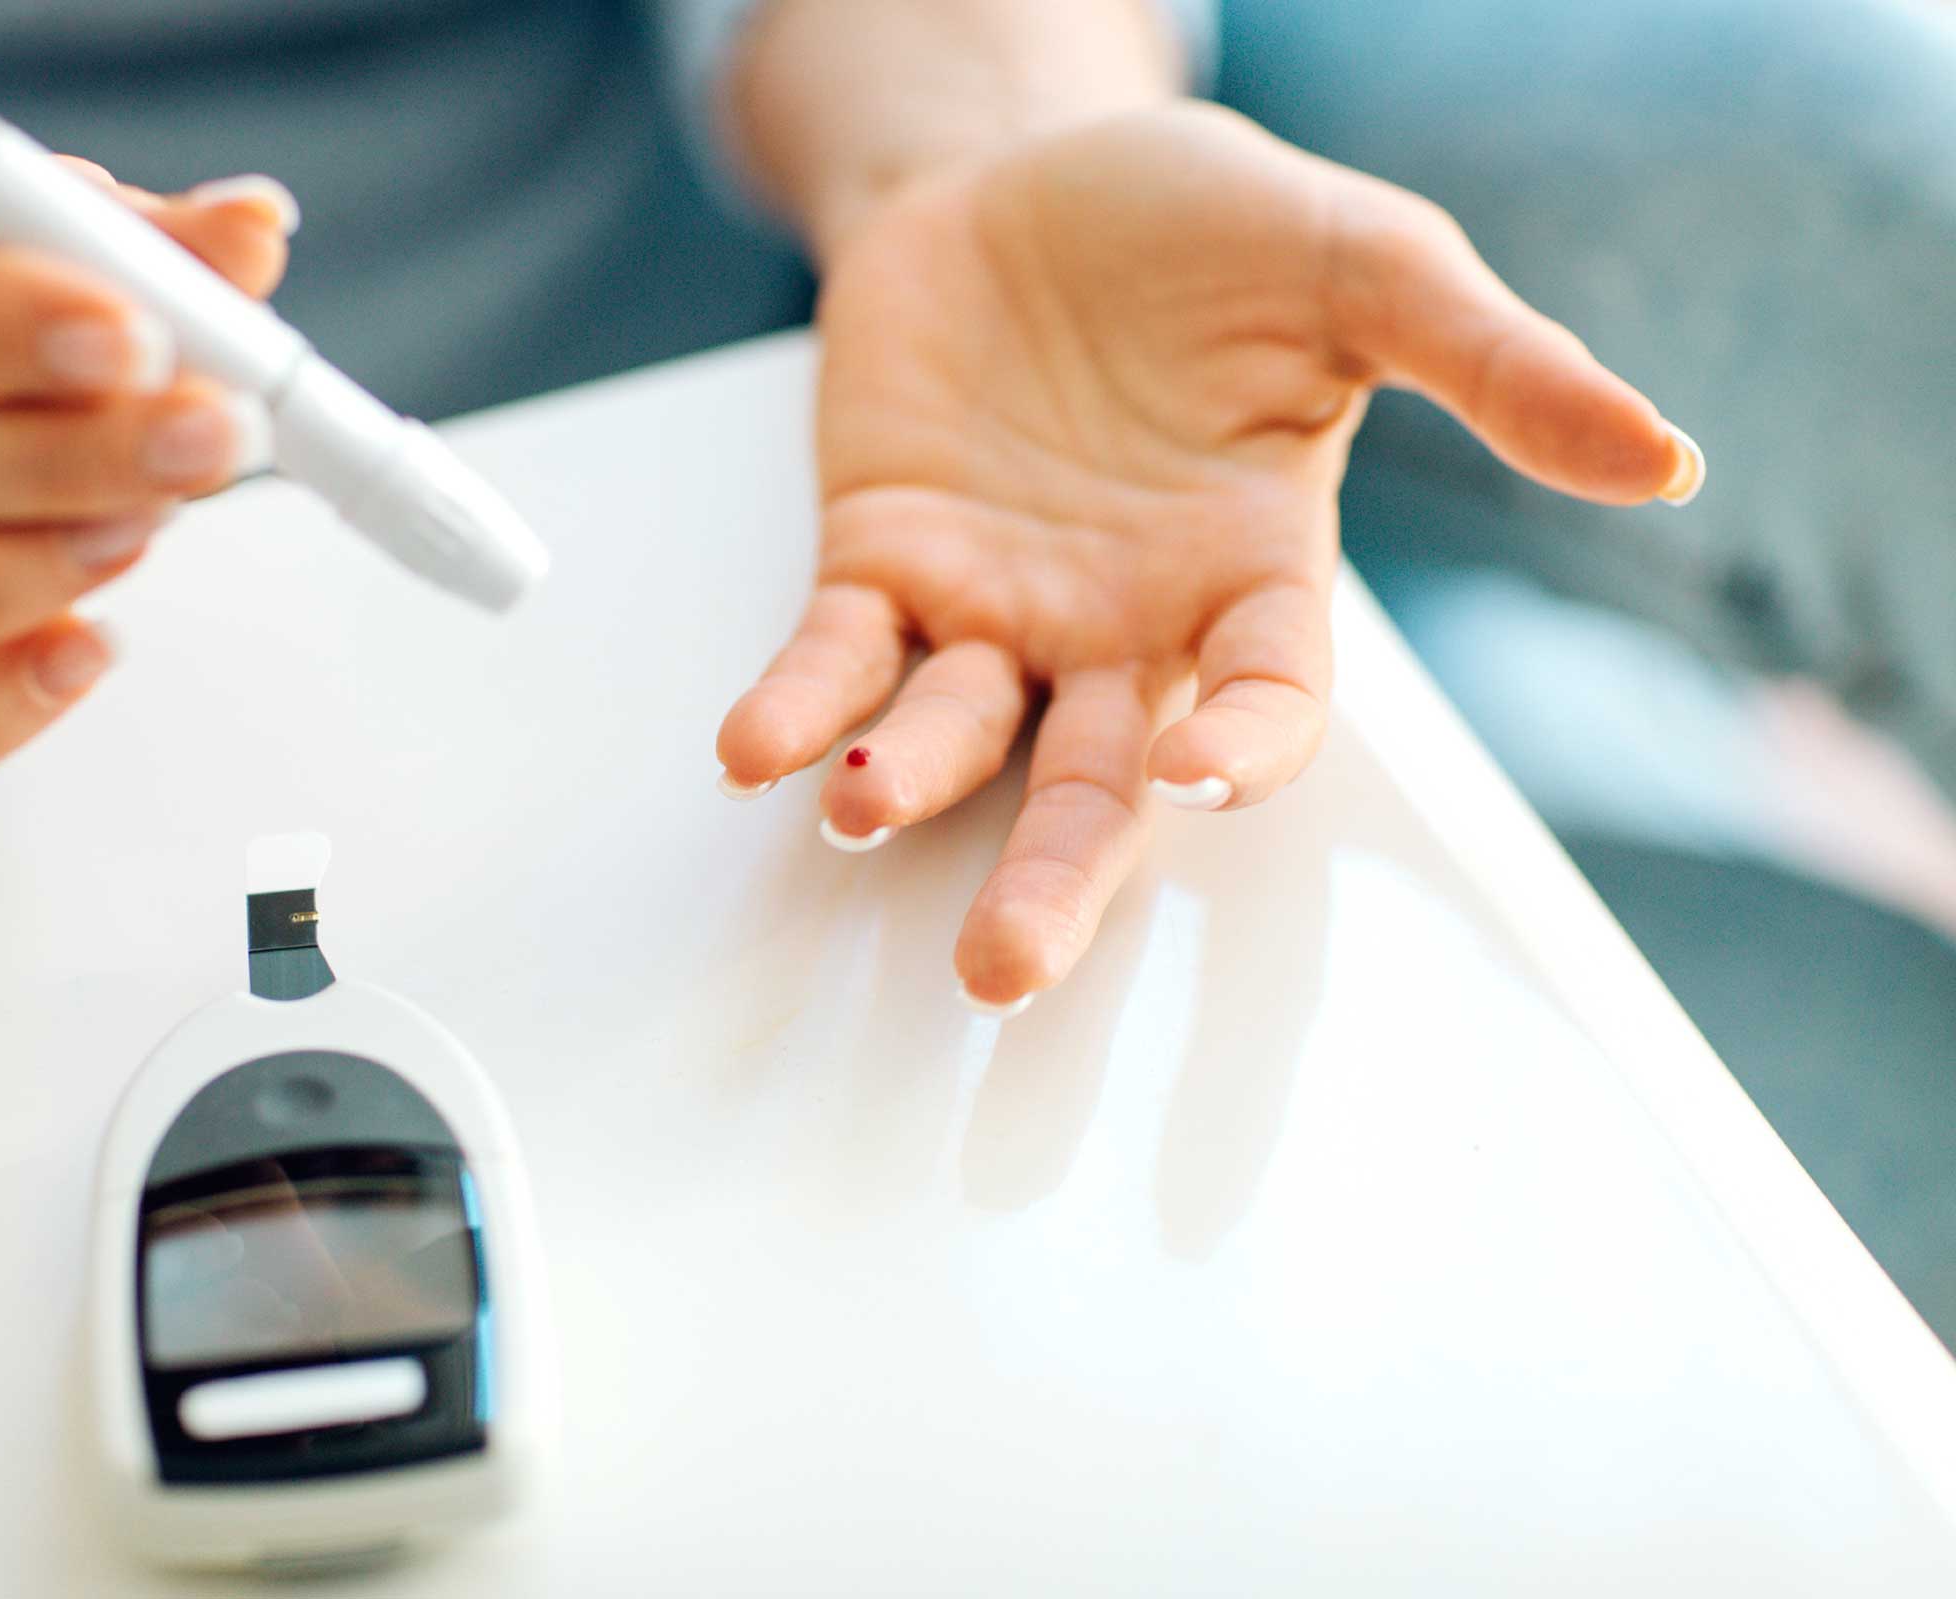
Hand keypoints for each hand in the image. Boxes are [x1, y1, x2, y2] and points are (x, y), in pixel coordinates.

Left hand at [716, 105, 1702, 1009]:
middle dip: (1054, 877)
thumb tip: (1666, 458)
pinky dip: (798, 703)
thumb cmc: (1199, 226)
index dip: (1242, 746)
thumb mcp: (1363, 267)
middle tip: (1007, 969)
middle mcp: (1119, 624)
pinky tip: (757, 746)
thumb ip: (1493, 363)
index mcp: (1248, 577)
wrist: (1023, 170)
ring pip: (956, 736)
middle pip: (1092, 785)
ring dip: (908, 782)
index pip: (1263, 698)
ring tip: (865, 810)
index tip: (1203, 773)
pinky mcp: (881, 557)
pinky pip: (836, 653)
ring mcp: (994, 603)